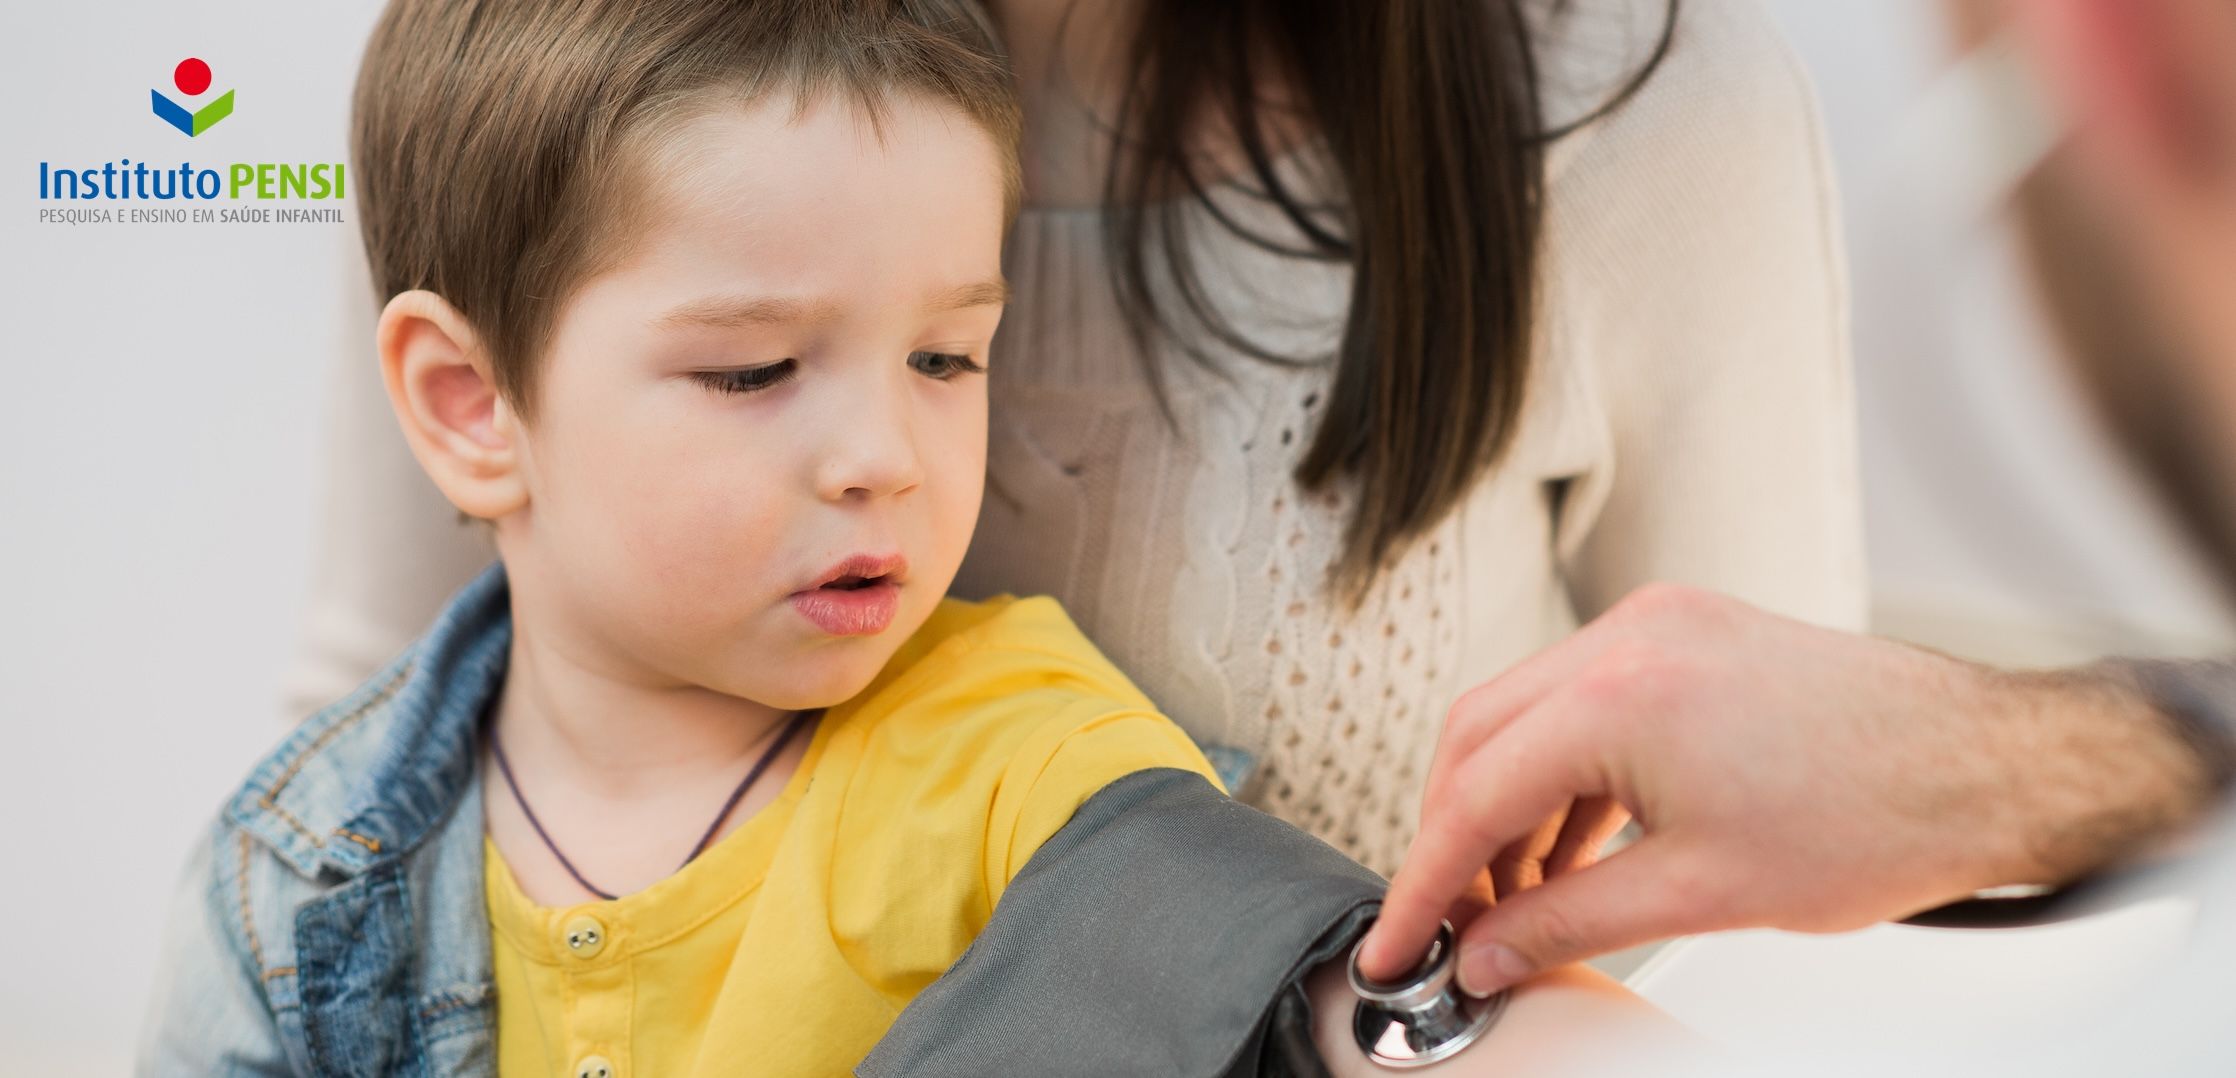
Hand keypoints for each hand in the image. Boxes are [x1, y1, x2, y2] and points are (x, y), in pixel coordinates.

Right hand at [1357, 584, 2212, 996]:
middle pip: (1478, 738)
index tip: (1398, 943)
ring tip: (1518, 902)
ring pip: (1525, 716)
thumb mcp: (1700, 893)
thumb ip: (1567, 922)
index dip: (1425, 881)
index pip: (1474, 793)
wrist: (1988, 766)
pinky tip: (1573, 849)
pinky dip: (1562, 776)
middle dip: (1453, 837)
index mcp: (1621, 693)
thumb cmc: (1877, 817)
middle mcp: (1628, 638)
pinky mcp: (1686, 635)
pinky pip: (1582, 702)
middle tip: (1452, 925)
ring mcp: (1657, 627)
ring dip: (1506, 807)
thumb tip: (1487, 954)